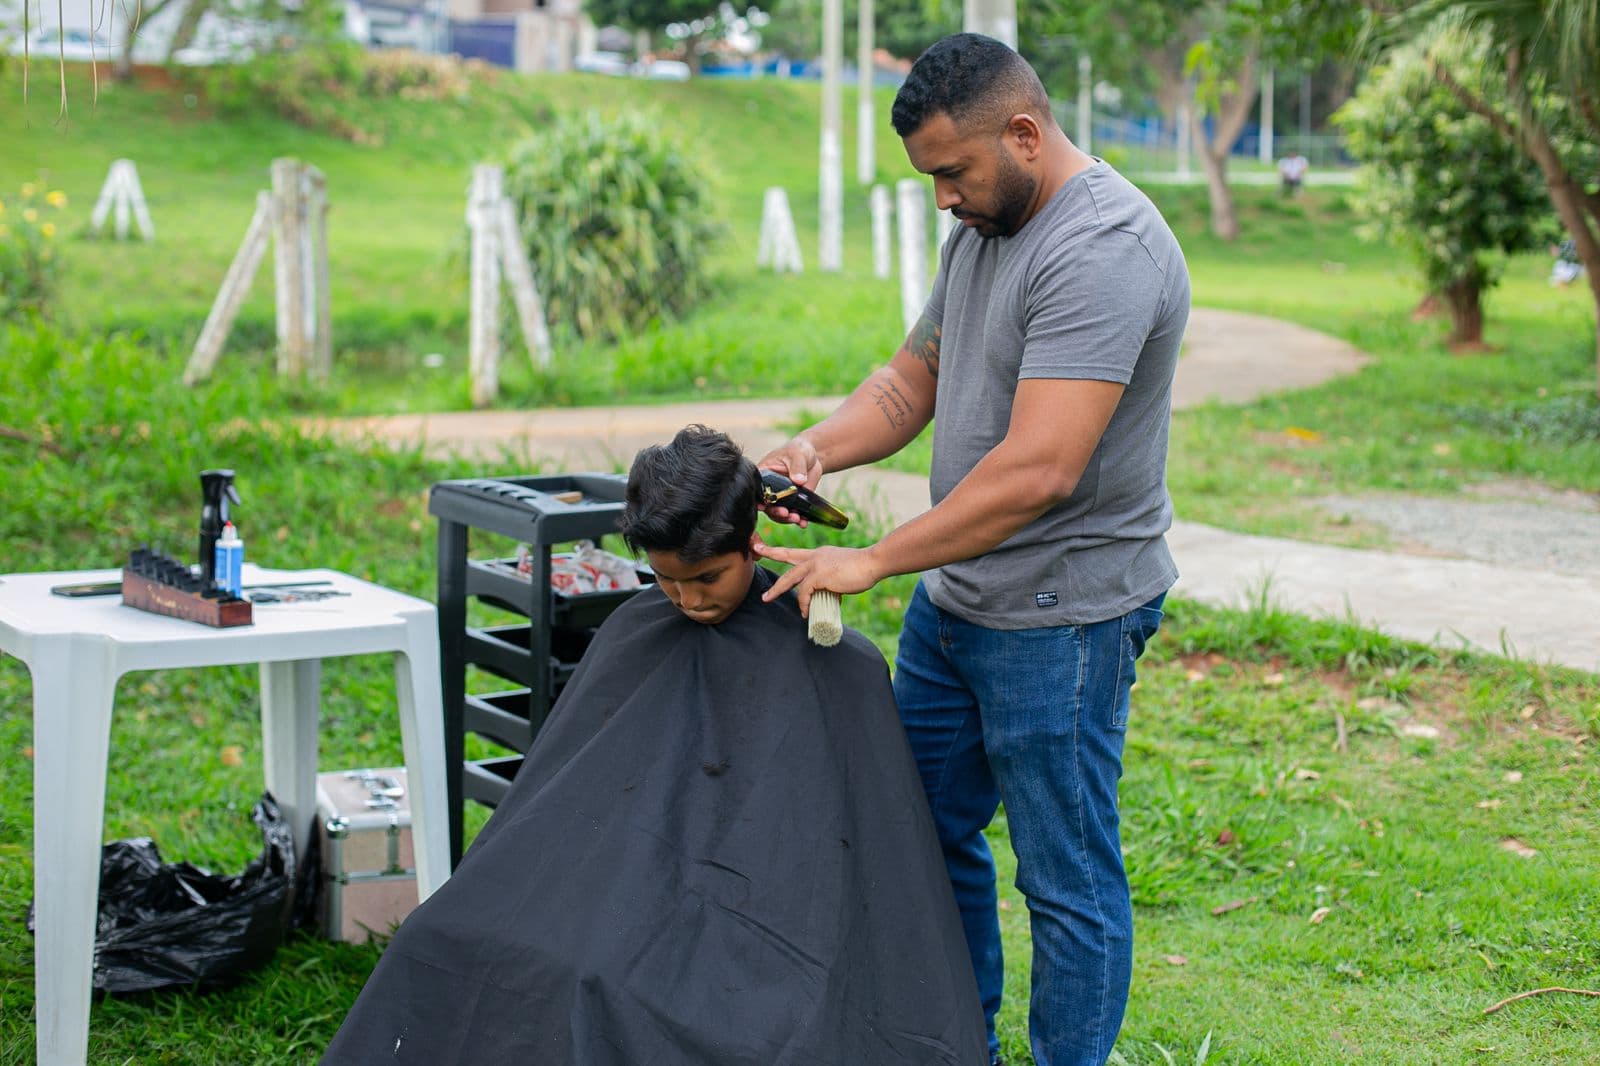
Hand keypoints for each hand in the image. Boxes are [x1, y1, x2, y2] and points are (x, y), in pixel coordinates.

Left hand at [754, 539, 882, 616]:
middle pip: (786, 558)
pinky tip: (805, 612)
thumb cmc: (863, 569)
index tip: (764, 548)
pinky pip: (804, 592)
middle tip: (756, 552)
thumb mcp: (841, 573)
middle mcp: (815, 556)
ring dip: (777, 589)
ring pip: (790, 578)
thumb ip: (831, 582)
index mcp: (819, 554)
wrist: (873, 563)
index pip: (795, 552)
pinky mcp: (820, 575)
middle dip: (769, 557)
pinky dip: (803, 603)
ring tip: (767, 598)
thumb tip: (829, 596)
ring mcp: (816, 565)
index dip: (779, 551)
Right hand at [756, 437, 824, 526]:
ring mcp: (781, 497)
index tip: (763, 506)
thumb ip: (797, 467)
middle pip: (767, 504)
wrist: (813, 457)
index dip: (758, 499)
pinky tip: (804, 523)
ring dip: (786, 519)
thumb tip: (798, 480)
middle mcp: (769, 488)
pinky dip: (798, 520)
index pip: (756, 488)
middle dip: (775, 512)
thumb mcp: (798, 455)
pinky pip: (793, 514)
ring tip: (797, 519)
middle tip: (785, 513)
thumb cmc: (799, 450)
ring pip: (778, 513)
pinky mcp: (793, 503)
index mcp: (764, 475)